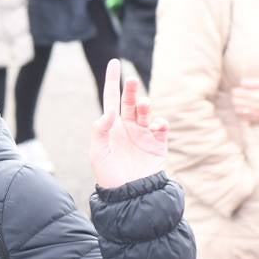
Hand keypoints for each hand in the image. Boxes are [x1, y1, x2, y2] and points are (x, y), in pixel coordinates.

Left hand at [90, 59, 167, 187]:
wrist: (129, 195)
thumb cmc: (109, 175)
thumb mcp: (97, 153)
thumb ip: (100, 131)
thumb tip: (108, 111)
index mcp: (112, 127)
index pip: (111, 99)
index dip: (113, 81)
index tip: (115, 62)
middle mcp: (128, 127)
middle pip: (130, 101)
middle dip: (131, 89)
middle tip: (131, 79)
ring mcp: (144, 134)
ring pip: (146, 112)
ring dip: (145, 105)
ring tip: (144, 104)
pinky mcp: (158, 144)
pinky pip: (161, 128)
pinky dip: (160, 123)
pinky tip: (156, 125)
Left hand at [232, 77, 258, 123]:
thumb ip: (253, 82)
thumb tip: (241, 82)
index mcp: (256, 96)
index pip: (236, 93)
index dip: (237, 89)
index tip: (241, 89)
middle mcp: (254, 106)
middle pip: (234, 101)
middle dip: (236, 97)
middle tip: (241, 94)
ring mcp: (254, 114)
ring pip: (236, 110)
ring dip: (237, 104)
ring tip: (242, 101)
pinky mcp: (256, 119)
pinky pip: (242, 117)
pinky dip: (240, 112)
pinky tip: (245, 108)